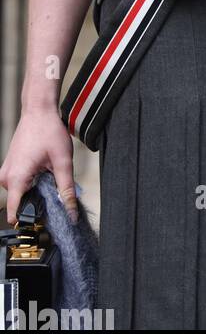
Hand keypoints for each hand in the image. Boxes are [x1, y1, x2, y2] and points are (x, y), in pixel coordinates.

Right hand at [0, 109, 78, 225]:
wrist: (39, 111)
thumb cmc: (49, 131)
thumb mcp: (63, 162)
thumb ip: (67, 189)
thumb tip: (71, 212)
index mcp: (15, 179)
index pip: (15, 212)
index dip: (31, 220)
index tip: (44, 223)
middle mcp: (5, 178)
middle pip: (22, 202)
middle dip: (40, 200)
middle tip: (54, 184)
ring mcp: (5, 172)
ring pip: (22, 192)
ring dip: (37, 188)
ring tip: (48, 172)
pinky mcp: (9, 168)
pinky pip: (20, 183)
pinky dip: (33, 180)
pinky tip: (43, 168)